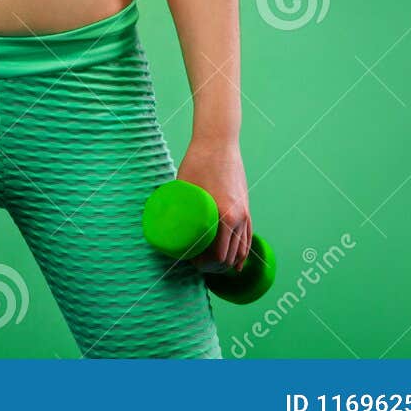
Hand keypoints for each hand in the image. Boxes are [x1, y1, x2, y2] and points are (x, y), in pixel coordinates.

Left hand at [176, 137, 250, 272]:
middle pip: (228, 256)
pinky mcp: (246, 208)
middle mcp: (238, 218)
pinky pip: (247, 237)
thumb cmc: (198, 163)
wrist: (219, 144)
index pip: (217, 255)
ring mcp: (244, 214)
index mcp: (223, 216)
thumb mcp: (184, 188)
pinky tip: (236, 261)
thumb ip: (178, 207)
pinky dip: (242, 251)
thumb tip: (163, 224)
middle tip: (198, 266)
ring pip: (241, 249)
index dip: (204, 265)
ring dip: (229, 262)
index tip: (192, 264)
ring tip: (213, 267)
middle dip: (215, 266)